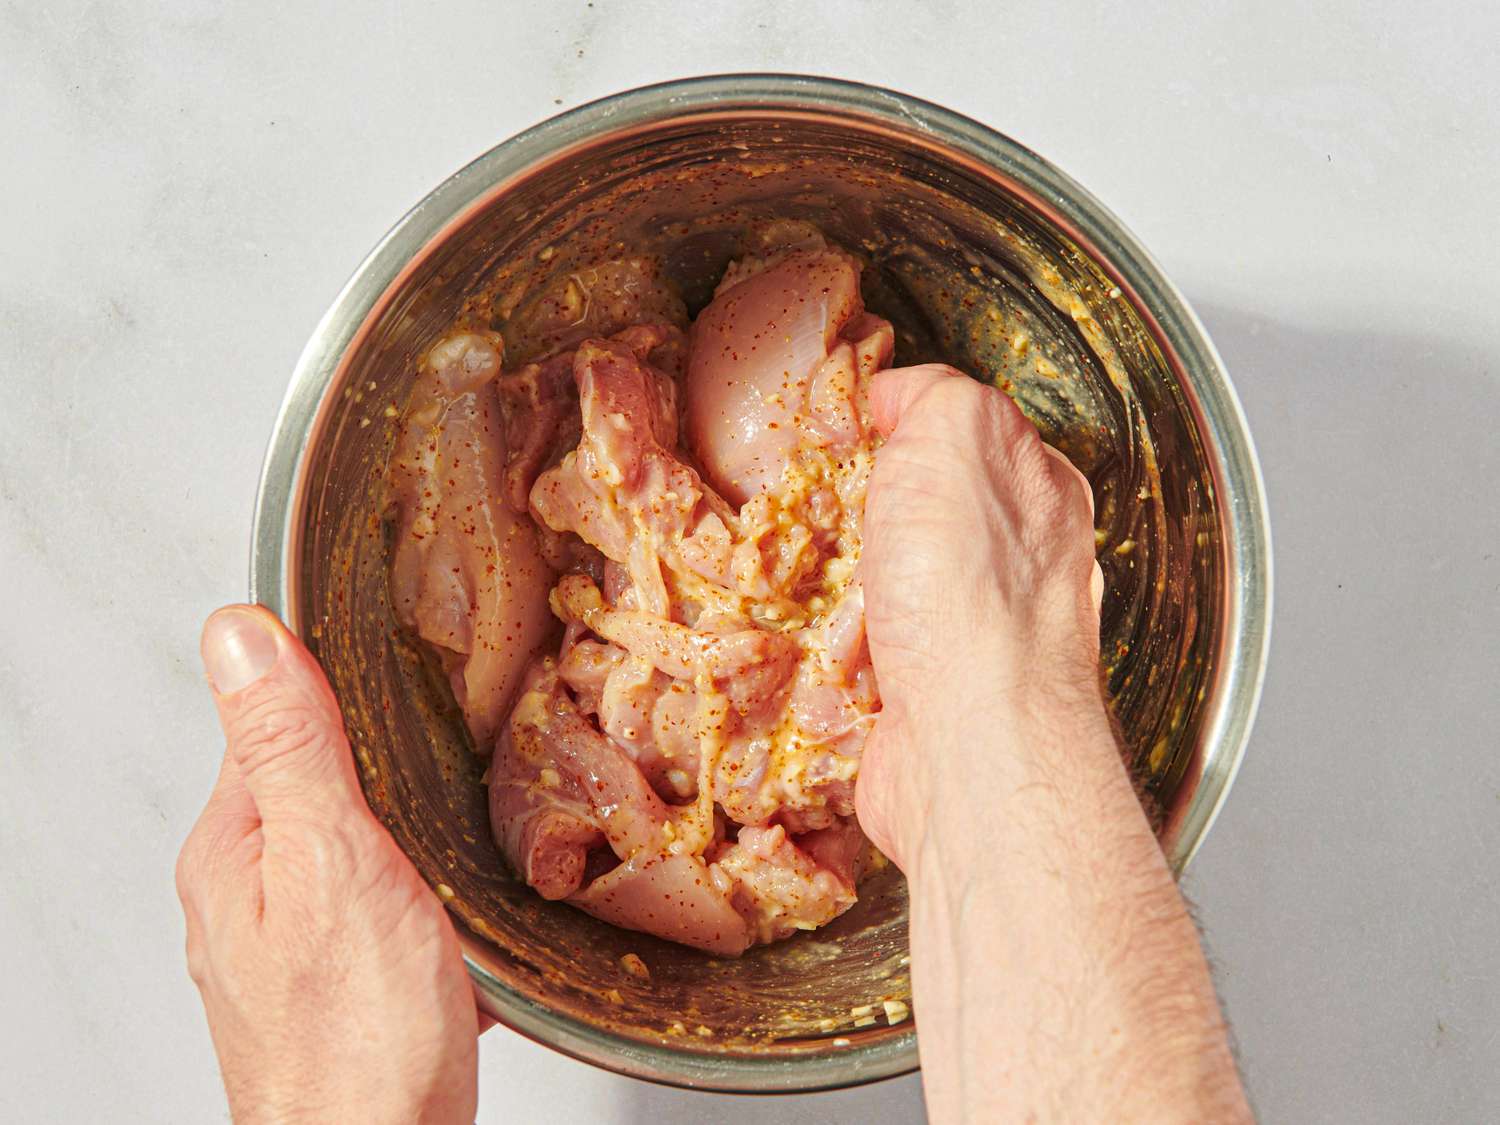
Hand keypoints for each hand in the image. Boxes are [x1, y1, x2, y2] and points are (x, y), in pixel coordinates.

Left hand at [176, 606, 482, 1123]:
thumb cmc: (357, 1040)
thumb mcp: (331, 861)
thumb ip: (290, 747)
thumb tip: (238, 634)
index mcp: (236, 848)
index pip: (274, 719)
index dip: (342, 680)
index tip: (411, 653)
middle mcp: (252, 892)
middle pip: (326, 781)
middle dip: (396, 756)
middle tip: (466, 733)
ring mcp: (298, 941)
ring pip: (367, 842)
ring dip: (421, 825)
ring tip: (479, 809)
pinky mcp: (347, 980)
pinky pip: (393, 902)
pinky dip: (434, 889)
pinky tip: (470, 899)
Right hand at [856, 363, 1105, 868]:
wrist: (970, 743)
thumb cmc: (973, 589)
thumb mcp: (957, 429)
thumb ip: (933, 392)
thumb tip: (897, 398)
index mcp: (1036, 491)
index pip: (958, 436)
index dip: (895, 431)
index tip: (846, 438)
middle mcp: (1016, 568)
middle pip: (908, 516)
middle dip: (855, 519)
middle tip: (822, 519)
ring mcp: (971, 641)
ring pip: (875, 590)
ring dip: (834, 592)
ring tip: (821, 593)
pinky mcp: (922, 703)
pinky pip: (854, 662)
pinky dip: (828, 656)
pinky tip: (826, 652)